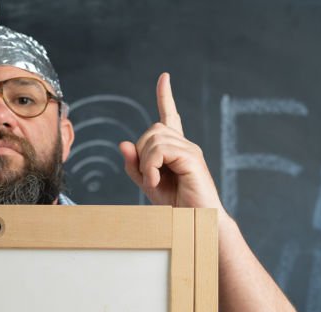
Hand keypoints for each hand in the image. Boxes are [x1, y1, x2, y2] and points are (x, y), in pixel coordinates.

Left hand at [119, 72, 223, 210]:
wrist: (196, 223)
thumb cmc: (176, 207)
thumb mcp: (149, 185)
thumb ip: (135, 166)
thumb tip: (124, 143)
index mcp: (176, 149)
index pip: (170, 116)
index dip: (165, 97)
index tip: (164, 78)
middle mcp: (185, 145)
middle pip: (152, 130)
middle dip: (141, 154)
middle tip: (149, 179)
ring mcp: (190, 149)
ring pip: (154, 139)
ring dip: (146, 164)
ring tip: (153, 182)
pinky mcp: (192, 157)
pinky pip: (160, 150)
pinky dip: (151, 167)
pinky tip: (157, 182)